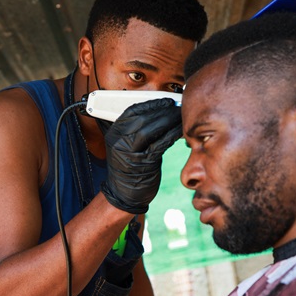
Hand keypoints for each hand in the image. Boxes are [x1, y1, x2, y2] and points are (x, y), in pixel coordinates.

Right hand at [101, 98, 182, 213]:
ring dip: (169, 120)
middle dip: (162, 110)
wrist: (122, 194)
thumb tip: (151, 113)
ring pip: (151, 129)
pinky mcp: (143, 163)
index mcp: (114, 134)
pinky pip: (160, 144)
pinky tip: (180, 130)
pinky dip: (172, 135)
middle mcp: (119, 141)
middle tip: (176, 106)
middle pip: (143, 118)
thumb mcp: (123, 146)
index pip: (131, 111)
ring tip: (181, 116)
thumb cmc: (127, 168)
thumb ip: (132, 130)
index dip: (150, 104)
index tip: (164, 101)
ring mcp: (130, 152)